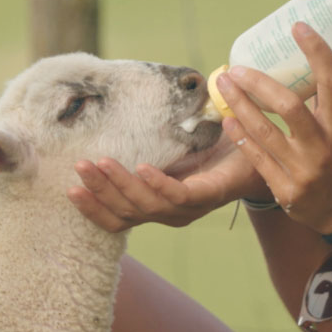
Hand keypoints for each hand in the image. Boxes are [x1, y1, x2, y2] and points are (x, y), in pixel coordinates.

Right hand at [68, 138, 268, 232]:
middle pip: (127, 213)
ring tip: (99, 163)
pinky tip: (143, 168)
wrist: (260, 147)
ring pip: (147, 206)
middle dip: (99, 192)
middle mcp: (171, 213)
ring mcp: (190, 208)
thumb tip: (115, 112)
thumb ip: (149, 140)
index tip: (70, 191)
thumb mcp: (174, 146)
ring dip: (120, 185)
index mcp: (159, 205)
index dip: (94, 209)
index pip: (119, 218)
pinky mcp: (209, 196)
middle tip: (79, 168)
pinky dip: (158, 184)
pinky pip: (179, 195)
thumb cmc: (215, 146)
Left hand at [218, 22, 331, 234]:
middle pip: (289, 107)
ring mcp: (303, 170)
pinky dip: (241, 136)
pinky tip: (228, 119)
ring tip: (223, 85)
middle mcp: (323, 147)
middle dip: (259, 84)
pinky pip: (257, 158)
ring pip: (265, 132)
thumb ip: (326, 105)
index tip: (298, 27)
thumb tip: (305, 64)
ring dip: (239, 105)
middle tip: (237, 68)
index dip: (316, 52)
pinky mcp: (286, 189)